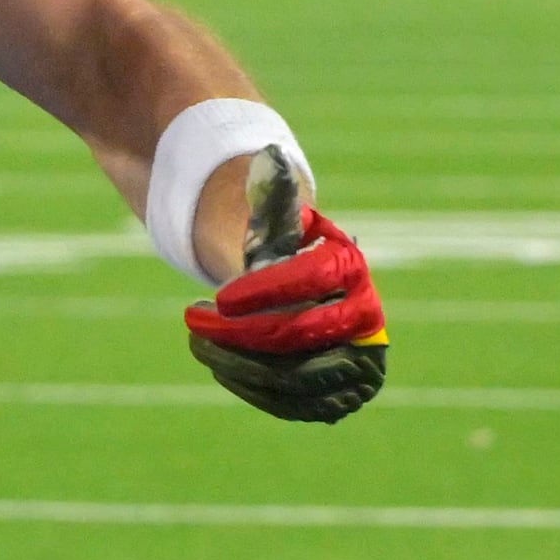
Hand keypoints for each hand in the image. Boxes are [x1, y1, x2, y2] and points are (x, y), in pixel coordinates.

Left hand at [186, 200, 389, 425]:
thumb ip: (273, 198)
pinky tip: (219, 364)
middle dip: (240, 330)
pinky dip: (251, 388)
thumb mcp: (280, 224)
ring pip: (294, 374)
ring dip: (237, 362)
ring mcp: (357, 363)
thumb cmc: (287, 255)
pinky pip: (294, 403)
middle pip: (300, 332)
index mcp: (353, 269)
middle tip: (194, 318)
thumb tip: (268, 155)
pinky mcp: (340, 397)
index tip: (218, 296)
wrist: (312, 300)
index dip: (265, 290)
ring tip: (200, 340)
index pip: (313, 279)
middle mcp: (366, 317)